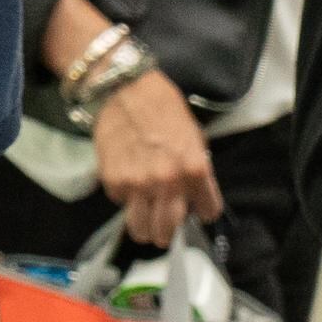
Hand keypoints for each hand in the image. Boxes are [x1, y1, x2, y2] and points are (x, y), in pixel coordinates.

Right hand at [93, 69, 223, 247]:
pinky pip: (121, 204)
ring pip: (141, 230)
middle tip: (164, 226)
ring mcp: (137, 186)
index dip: (204, 209)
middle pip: (167, 232)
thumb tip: (192, 195)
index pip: (208, 211)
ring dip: (144, 226)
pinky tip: (127, 180)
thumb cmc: (163, 108)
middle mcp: (168, 183)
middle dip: (168, 232)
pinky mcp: (113, 183)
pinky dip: (124, 198)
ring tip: (144, 217)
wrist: (124, 89)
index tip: (198, 208)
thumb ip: (196, 170)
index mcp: (195, 169)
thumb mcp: (194, 136)